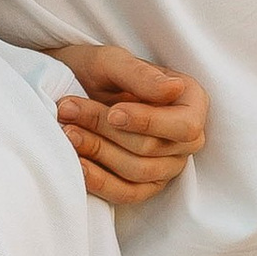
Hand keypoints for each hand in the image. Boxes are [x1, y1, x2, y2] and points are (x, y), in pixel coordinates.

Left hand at [53, 39, 208, 204]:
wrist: (66, 88)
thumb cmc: (94, 71)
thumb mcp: (111, 62)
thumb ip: (140, 75)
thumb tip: (174, 89)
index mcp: (190, 102)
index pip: (185, 125)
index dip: (149, 123)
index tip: (113, 112)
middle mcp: (185, 137)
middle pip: (152, 148)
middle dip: (106, 130)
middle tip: (68, 110)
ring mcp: (167, 165)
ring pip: (137, 171)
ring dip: (97, 151)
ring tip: (67, 130)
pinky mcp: (143, 186)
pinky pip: (126, 194)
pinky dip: (99, 181)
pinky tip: (77, 164)